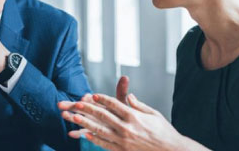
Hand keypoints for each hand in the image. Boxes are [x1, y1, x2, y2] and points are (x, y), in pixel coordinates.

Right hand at [57, 76, 128, 136]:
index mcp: (99, 103)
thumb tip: (125, 77)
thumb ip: (121, 91)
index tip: (85, 97)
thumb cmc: (123, 113)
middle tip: (61, 104)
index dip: (88, 99)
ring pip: (80, 119)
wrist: (123, 126)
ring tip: (63, 115)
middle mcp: (94, 111)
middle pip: (81, 108)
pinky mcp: (92, 131)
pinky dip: (78, 134)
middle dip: (71, 105)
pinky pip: (84, 133)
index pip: (92, 99)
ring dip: (71, 117)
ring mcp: (92, 121)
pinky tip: (71, 134)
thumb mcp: (122, 102)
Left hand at [60, 93, 194, 150]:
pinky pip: (105, 144)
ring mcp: (123, 141)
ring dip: (85, 123)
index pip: (115, 105)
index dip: (103, 99)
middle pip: (104, 116)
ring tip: (74, 118)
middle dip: (88, 109)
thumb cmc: (163, 131)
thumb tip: (129, 96)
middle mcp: (127, 128)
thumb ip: (139, 105)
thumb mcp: (153, 114)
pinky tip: (85, 134)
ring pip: (100, 130)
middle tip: (76, 103)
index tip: (93, 94)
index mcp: (135, 116)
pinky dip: (94, 139)